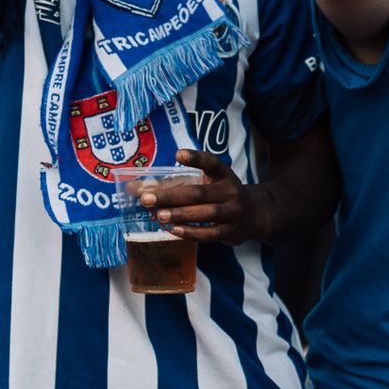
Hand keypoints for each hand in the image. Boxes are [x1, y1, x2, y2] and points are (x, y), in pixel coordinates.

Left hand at [136, 149, 268, 243]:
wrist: (255, 214)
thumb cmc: (220, 194)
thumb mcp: (209, 182)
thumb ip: (177, 182)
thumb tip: (133, 187)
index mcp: (224, 174)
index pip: (211, 163)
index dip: (196, 158)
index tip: (178, 154)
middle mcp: (231, 191)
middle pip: (199, 192)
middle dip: (171, 196)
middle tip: (147, 199)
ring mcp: (233, 212)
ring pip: (205, 213)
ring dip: (180, 214)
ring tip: (160, 215)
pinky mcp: (231, 231)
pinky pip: (210, 233)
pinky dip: (192, 232)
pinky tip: (174, 230)